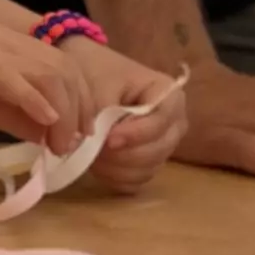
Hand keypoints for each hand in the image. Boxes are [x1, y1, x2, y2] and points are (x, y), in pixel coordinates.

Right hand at [0, 29, 96, 155]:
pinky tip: (45, 128)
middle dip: (79, 109)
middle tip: (75, 146)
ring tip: (60, 146)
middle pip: (64, 69)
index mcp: (7, 44)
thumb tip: (49, 133)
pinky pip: (19, 81)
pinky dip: (38, 104)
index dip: (79, 101)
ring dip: (63, 114)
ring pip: (49, 75)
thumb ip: (14, 114)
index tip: (79, 136)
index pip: (61, 66)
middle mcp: (5, 39)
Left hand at [66, 43, 184, 193]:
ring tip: (92, 152)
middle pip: (159, 149)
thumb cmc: (93, 73)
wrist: (81, 77)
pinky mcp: (146, 164)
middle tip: (95, 147)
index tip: (109, 138)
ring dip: (116, 167)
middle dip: (124, 153)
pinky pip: (137, 181)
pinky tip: (97, 164)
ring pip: (148, 169)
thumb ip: (103, 116)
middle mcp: (173, 123)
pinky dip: (115, 177)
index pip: (163, 120)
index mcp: (169, 94)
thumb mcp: (97, 87)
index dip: (137, 133)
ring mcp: (162, 146)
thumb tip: (99, 145)